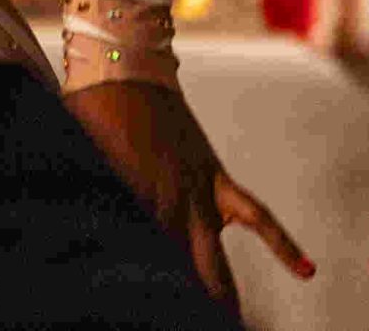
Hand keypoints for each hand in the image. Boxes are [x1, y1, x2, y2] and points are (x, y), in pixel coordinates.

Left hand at [64, 78, 312, 312]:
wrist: (125, 63)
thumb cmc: (89, 110)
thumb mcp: (74, 154)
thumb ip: (77, 190)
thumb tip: (61, 223)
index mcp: (133, 206)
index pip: (142, 266)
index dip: (145, 292)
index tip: (142, 310)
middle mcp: (171, 209)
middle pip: (183, 274)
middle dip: (189, 305)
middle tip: (188, 325)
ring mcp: (198, 194)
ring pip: (215, 262)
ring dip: (223, 297)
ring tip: (236, 327)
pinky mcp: (216, 178)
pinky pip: (255, 215)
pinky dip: (282, 244)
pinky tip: (307, 270)